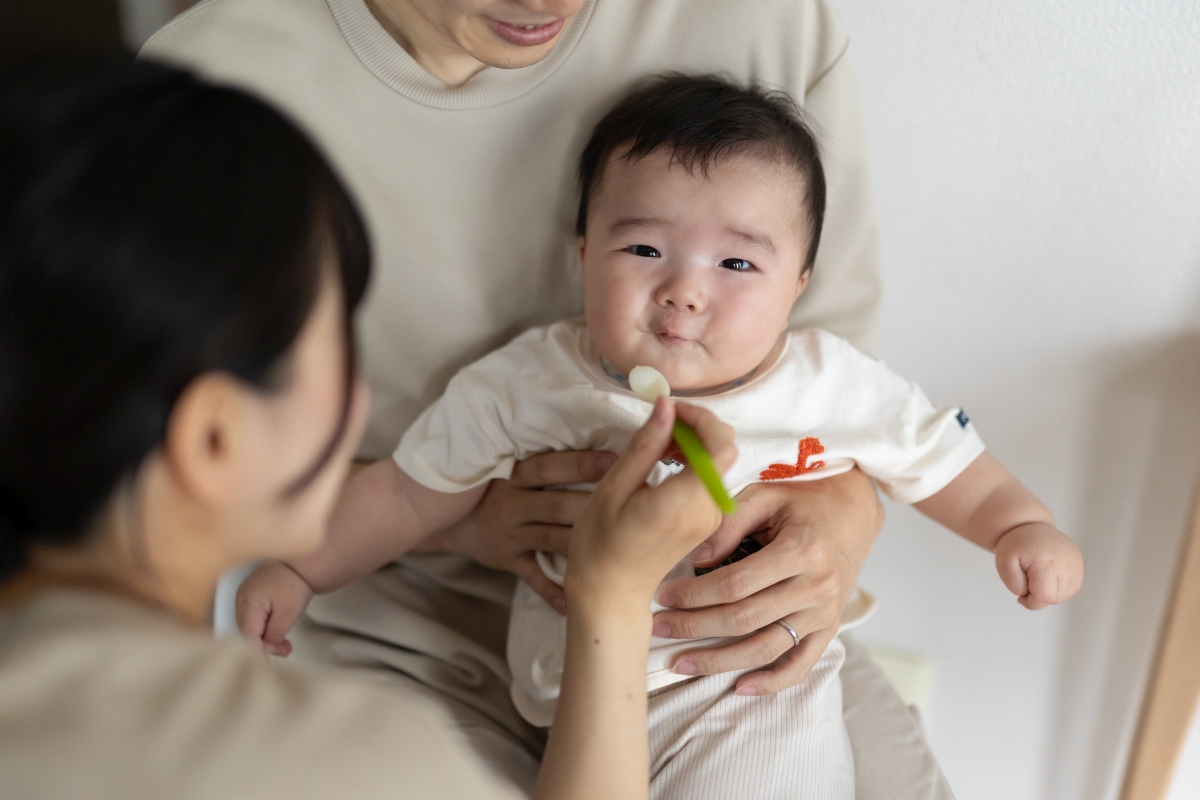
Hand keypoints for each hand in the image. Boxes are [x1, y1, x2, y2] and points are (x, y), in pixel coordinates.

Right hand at [235, 561, 314, 656]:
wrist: (301, 564)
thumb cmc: (295, 585)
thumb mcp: (288, 614)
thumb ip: (274, 634)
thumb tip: (266, 648)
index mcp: (248, 603)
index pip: (248, 635)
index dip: (262, 649)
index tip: (278, 655)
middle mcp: (241, 599)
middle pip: (247, 632)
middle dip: (266, 644)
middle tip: (286, 649)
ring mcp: (244, 596)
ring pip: (250, 626)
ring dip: (266, 636)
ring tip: (285, 643)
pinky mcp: (250, 595)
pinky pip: (253, 617)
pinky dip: (264, 626)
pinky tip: (277, 630)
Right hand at [410, 449, 615, 614]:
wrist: (447, 521)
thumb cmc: (490, 489)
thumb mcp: (505, 468)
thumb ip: (541, 463)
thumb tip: (593, 449)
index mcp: (513, 476)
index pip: (549, 467)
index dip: (580, 463)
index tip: (613, 461)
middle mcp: (511, 504)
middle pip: (556, 505)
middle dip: (591, 505)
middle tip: (626, 504)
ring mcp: (510, 535)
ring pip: (551, 539)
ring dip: (582, 543)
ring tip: (615, 546)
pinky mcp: (508, 561)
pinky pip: (532, 579)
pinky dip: (552, 592)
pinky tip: (574, 601)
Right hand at [566, 400, 737, 605]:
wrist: (611, 593)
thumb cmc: (600, 544)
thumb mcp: (613, 488)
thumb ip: (645, 446)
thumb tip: (666, 405)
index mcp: (682, 503)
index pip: (720, 446)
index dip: (702, 417)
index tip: (671, 409)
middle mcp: (705, 511)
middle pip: (723, 449)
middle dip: (696, 424)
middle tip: (660, 421)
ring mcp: (710, 518)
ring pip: (718, 460)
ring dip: (693, 441)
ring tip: (656, 443)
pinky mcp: (708, 521)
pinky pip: (710, 477)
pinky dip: (693, 460)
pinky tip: (664, 462)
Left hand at [650, 469, 882, 695]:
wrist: (853, 512)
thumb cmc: (802, 500)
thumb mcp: (765, 496)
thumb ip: (728, 523)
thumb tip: (695, 559)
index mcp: (801, 549)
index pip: (737, 583)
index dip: (695, 595)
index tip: (663, 597)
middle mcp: (817, 586)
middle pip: (745, 619)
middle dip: (696, 627)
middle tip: (659, 629)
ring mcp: (825, 613)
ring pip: (766, 648)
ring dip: (720, 661)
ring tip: (682, 664)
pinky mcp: (829, 629)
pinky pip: (801, 665)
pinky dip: (771, 683)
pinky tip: (739, 688)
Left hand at [994, 522, 1082, 609]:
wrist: (1028, 525)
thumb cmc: (1015, 545)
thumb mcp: (1004, 565)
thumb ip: (1015, 586)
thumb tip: (1033, 597)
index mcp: (1047, 563)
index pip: (1045, 598)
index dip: (1031, 602)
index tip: (1020, 596)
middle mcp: (1067, 563)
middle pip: (1055, 599)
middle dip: (1038, 596)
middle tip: (1027, 581)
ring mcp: (1076, 563)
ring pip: (1065, 596)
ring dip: (1049, 593)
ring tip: (1037, 576)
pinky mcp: (1079, 563)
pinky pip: (1071, 588)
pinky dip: (1058, 588)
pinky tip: (1047, 576)